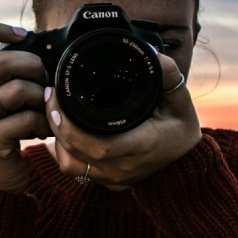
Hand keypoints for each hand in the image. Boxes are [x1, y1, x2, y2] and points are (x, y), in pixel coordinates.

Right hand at [0, 24, 51, 192]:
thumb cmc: (6, 136)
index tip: (23, 34)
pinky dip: (42, 123)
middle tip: (46, 80)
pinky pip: (25, 119)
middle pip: (2, 63)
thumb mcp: (1, 104)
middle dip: (33, 66)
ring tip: (46, 110)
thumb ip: (11, 80)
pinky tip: (43, 131)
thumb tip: (44, 55)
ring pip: (17, 90)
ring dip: (40, 98)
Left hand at [44, 53, 201, 189]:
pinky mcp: (108, 184)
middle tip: (50, 98)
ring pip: (71, 167)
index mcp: (140, 147)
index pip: (98, 147)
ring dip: (58, 141)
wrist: (188, 165)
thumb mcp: (180, 100)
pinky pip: (76, 172)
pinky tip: (63, 132)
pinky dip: (65, 152)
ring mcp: (115, 180)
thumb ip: (167, 75)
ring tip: (55, 114)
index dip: (71, 128)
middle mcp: (124, 169)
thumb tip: (150, 54)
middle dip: (56, 126)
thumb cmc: (181, 130)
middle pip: (75, 156)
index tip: (57, 100)